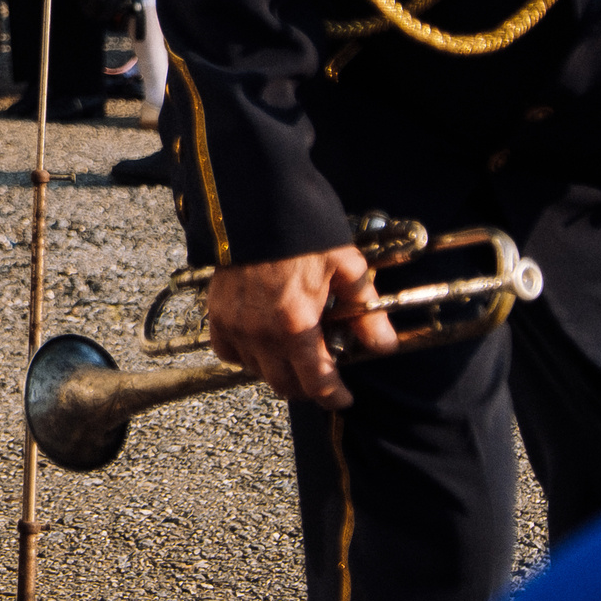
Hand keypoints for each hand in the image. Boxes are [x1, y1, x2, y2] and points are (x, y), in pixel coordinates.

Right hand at [205, 247, 398, 408]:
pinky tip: (258, 340)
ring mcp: (235, 324)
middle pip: (284, 385)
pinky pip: (227, 350)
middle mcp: (262, 333)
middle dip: (306, 387)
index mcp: (297, 325)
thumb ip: (365, 311)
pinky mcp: (216, 311)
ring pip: (256, 371)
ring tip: (292, 352)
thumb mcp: (346, 267)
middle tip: (321, 374)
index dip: (334, 397)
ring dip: (277, 370)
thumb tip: (384, 345)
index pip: (317, 383)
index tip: (343, 398)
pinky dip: (243, 354)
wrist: (255, 202)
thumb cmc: (303, 231)